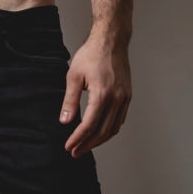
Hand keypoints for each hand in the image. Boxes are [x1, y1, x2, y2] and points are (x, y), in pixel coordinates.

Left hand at [59, 37, 130, 157]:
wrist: (110, 41)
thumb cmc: (91, 55)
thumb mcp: (74, 75)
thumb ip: (70, 100)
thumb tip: (65, 121)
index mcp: (102, 94)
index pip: (89, 125)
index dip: (78, 138)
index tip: (69, 146)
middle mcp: (116, 99)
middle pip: (103, 131)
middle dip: (88, 144)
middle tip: (75, 152)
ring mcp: (124, 98)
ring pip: (113, 128)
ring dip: (99, 140)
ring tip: (85, 145)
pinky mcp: (127, 96)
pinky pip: (120, 119)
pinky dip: (109, 130)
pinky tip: (99, 132)